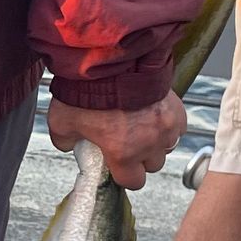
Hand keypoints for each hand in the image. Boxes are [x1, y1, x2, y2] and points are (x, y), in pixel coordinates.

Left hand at [47, 91, 185, 190]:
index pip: (133, 181)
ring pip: (168, 145)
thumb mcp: (62, 120)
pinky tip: (154, 114)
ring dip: (157, 142)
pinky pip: (178, 126)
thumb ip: (65, 139)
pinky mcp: (176, 107)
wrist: (112, 59)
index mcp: (124, 153)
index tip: (117, 164)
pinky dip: (169, 124)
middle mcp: (149, 143)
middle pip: (153, 164)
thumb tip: (67, 144)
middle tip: (128, 143)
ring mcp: (166, 125)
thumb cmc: (88, 90)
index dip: (125, 175)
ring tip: (142, 127)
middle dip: (142, 158)